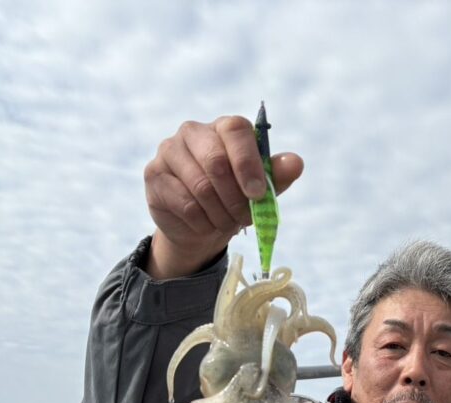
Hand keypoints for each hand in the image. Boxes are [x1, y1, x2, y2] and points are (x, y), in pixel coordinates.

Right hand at [143, 115, 303, 278]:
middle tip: (244, 218)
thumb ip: (277, 175)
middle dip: (235, 198)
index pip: (236, 130)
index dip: (248, 163)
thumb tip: (296, 163)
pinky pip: (184, 204)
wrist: (201, 226)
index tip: (257, 194)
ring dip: (220, 214)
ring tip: (226, 223)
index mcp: (223, 128)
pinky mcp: (154, 175)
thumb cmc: (233, 199)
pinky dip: (202, 222)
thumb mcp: (260, 190)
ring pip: (200, 187)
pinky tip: (205, 224)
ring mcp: (169, 151)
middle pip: (216, 161)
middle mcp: (193, 132)